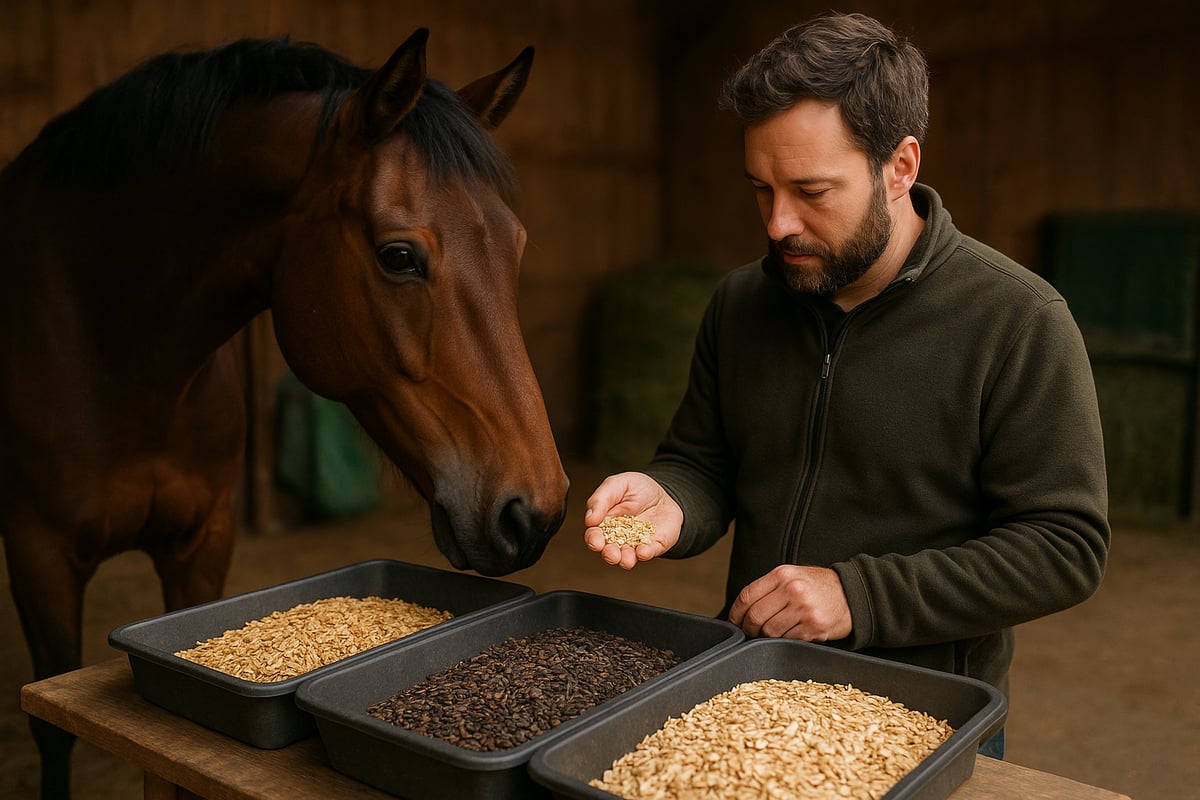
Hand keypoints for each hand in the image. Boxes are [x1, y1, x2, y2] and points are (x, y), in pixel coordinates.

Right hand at [583, 472, 682, 569]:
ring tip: (626, 559)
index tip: (596, 542)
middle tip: (612, 554)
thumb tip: (589, 519)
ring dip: (625, 560)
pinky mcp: (654, 545)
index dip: (593, 540)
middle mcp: (618, 539)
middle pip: (609, 551)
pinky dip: (646, 554)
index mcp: (604, 524)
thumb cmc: (635, 488)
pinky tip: (643, 551)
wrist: (662, 492)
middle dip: (609, 555)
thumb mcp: (617, 484)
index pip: (594, 536)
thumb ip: (601, 499)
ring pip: (627, 558)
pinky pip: (649, 552)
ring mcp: (636, 544)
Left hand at [728, 564, 852, 640]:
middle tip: (750, 632)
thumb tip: (741, 610)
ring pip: (769, 632)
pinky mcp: (814, 627)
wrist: (851, 594)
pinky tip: (789, 634)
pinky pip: (787, 640)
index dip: (735, 613)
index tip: (734, 622)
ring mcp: (803, 609)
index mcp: (782, 575)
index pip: (747, 596)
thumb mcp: (792, 576)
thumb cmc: (817, 586)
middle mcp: (792, 590)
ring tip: (770, 634)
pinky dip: (784, 641)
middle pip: (755, 616)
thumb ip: (768, 589)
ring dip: (765, 637)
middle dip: (748, 629)